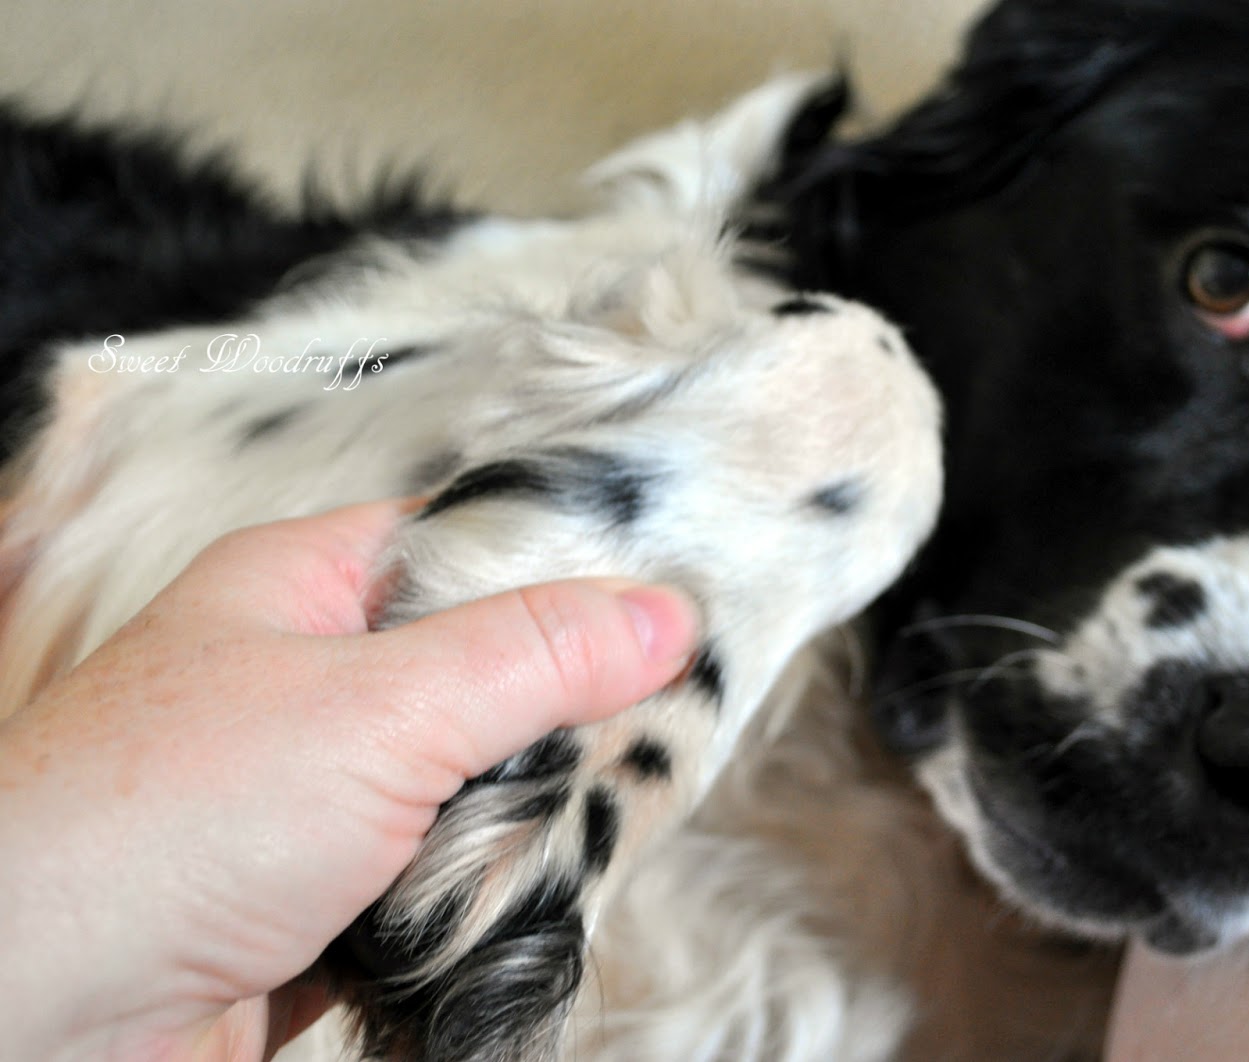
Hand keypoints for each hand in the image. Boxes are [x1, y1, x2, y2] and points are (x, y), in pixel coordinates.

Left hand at [0, 500, 698, 1060]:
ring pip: (470, 789)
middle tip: (619, 758)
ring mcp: (313, 798)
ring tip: (532, 852)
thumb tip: (669, 616)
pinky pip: (440, 881)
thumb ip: (537, 657)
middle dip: (551, 729)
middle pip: (484, 678)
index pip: (470, 548)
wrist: (39, 1027)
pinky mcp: (323, 901)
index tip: (664, 626)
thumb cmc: (166, 824)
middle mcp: (306, 683)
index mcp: (303, 588)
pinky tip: (487, 918)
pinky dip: (474, 904)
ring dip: (513, 830)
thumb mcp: (384, 708)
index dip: (567, 578)